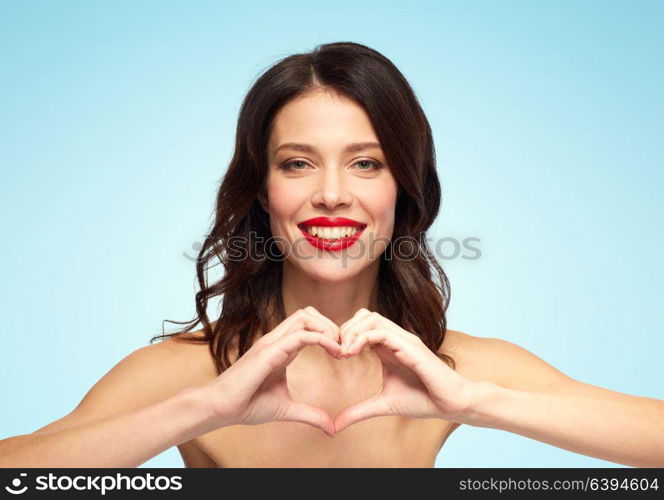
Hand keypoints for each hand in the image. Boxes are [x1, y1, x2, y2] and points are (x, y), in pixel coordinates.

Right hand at [203, 306, 341, 435]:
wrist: (220, 408)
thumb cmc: (247, 405)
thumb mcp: (287, 409)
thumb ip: (310, 414)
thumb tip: (331, 428)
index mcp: (282, 348)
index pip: (308, 325)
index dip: (329, 333)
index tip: (343, 354)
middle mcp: (277, 340)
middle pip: (308, 313)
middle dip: (331, 325)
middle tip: (344, 348)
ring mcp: (272, 342)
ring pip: (305, 316)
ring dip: (327, 328)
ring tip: (340, 349)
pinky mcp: (269, 351)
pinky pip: (300, 335)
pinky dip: (322, 339)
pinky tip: (334, 353)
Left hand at [334, 308, 475, 432]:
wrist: (450, 404)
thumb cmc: (422, 400)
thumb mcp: (383, 405)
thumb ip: (359, 411)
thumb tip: (335, 426)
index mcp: (388, 347)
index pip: (361, 324)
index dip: (344, 334)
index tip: (334, 355)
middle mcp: (396, 338)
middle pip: (364, 314)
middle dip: (345, 329)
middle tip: (336, 352)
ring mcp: (404, 340)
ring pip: (372, 318)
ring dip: (352, 331)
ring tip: (344, 353)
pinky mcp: (411, 347)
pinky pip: (383, 333)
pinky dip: (363, 338)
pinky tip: (353, 354)